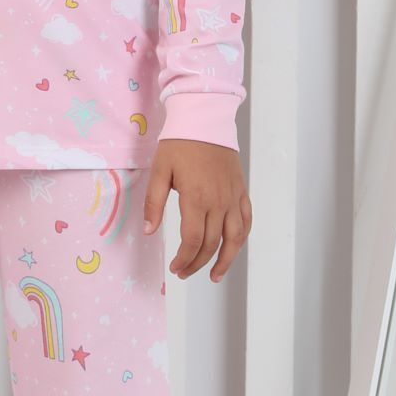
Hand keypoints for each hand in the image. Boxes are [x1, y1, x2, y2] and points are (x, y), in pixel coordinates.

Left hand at [142, 139, 251, 281]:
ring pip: (235, 238)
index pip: (192, 241)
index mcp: (196, 199)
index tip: (175, 268)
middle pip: (211, 243)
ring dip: (226, 260)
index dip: (184, 259)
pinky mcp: (241, 191)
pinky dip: (241, 238)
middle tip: (184, 272)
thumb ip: (153, 203)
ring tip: (215, 275)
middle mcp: (219, 202)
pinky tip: (233, 248)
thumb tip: (149, 231)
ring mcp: (233, 198)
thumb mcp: (159, 172)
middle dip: (197, 263)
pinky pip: (246, 221)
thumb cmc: (179, 145)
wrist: (205, 120)